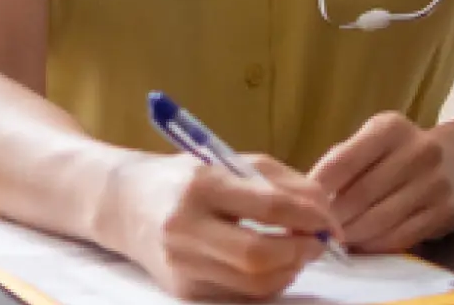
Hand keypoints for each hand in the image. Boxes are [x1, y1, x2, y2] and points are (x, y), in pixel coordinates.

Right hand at [107, 152, 342, 301]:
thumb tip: (325, 208)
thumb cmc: (186, 178)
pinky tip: (270, 265)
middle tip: (316, 242)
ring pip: (256, 284)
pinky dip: (267, 283)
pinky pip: (242, 296)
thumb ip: (280, 180)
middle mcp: (185, 227)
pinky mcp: (183, 290)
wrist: (124, 204)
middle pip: (261, 255)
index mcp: (200, 185)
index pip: (271, 206)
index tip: (329, 220)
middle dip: (301, 251)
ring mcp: (182, 264)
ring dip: (289, 270)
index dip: (311, 216)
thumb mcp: (228, 162)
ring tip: (295, 251)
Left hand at [308, 112, 453, 252]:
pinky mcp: (446, 214)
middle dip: (332, 217)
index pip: (344, 160)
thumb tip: (308, 196)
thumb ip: (344, 160)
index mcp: (391, 128)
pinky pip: (401, 236)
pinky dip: (375, 245)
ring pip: (380, 220)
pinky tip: (361, 245)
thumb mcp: (375, 140)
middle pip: (360, 195)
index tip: (300, 204)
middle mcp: (418, 152)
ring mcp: (435, 185)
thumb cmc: (402, 151)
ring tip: (333, 240)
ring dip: (351, 235)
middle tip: (313, 230)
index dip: (318, 188)